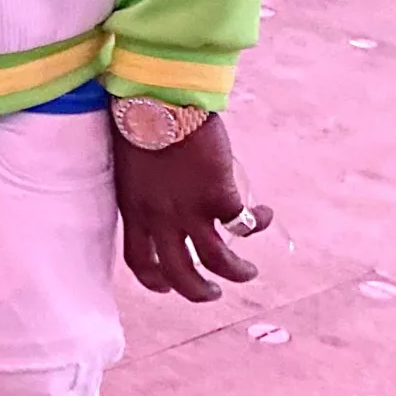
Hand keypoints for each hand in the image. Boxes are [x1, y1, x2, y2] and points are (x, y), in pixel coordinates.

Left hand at [114, 112, 271, 302]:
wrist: (157, 100)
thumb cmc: (140, 121)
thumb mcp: (131, 166)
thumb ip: (145, 188)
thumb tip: (163, 193)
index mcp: (133, 210)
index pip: (138, 260)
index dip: (154, 280)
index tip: (166, 287)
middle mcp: (159, 218)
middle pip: (178, 273)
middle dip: (198, 292)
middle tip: (213, 294)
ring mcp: (189, 210)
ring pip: (216, 260)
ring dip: (236, 272)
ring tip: (248, 273)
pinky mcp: (218, 195)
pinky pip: (243, 224)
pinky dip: (257, 223)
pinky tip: (264, 214)